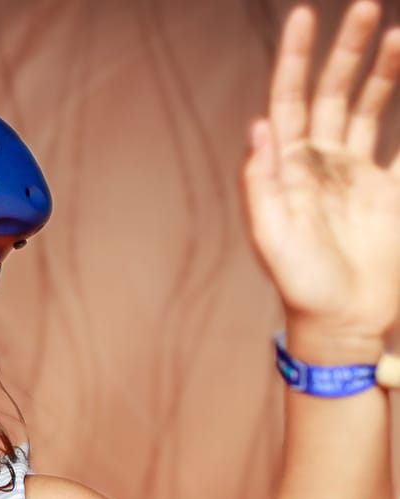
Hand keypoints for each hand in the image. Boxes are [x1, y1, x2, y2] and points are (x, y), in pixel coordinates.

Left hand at [244, 1, 399, 357]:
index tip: (304, 16)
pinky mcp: (389, 191)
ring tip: (398, 33)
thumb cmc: (300, 284)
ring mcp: (355, 175)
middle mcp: (319, 165)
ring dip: (383, 72)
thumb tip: (257, 124)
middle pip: (330, 95)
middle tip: (363, 8)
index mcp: (287, 170)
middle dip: (345, 52)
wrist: (341, 321)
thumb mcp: (272, 236)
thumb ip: (261, 182)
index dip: (292, 60)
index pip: (287, 102)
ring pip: (368, 109)